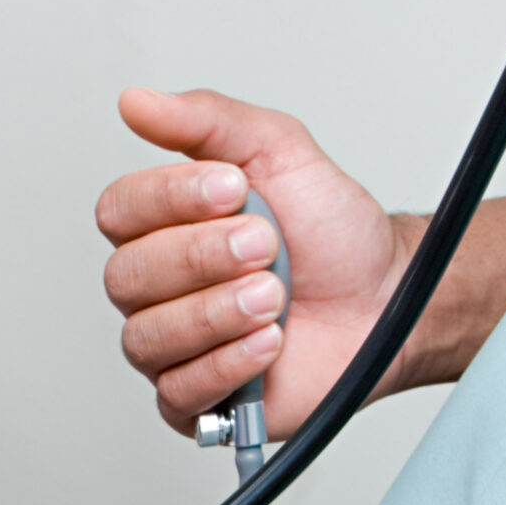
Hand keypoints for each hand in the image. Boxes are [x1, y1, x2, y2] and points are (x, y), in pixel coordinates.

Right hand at [97, 88, 416, 438]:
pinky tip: (269, 342)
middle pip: (128, 276)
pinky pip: (178, 392)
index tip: (233, 189)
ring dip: (217, 312)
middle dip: (203, 257)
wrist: (386, 297)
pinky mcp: (197, 402)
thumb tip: (136, 102)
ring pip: (147, 337)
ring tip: (275, 296)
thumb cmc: (332, 233)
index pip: (118, 211)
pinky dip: (226, 363)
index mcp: (162, 226)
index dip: (169, 200)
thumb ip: (205, 121)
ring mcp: (173, 346)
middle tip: (265, 244)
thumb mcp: (277, 150)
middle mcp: (156, 288)